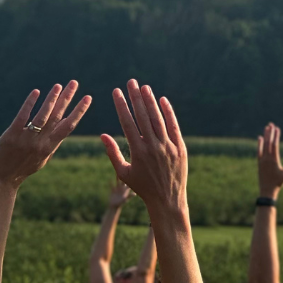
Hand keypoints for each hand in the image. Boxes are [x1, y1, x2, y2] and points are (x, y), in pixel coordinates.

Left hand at [0, 82, 91, 189]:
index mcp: (49, 148)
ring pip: (43, 115)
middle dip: (67, 98)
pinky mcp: (12, 135)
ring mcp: (27, 139)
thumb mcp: (40, 161)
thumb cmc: (20, 170)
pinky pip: (23, 116)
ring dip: (52, 99)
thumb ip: (50, 146)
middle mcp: (41, 143)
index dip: (79, 111)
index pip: (68, 126)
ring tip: (58, 85)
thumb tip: (60, 133)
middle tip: (74, 83)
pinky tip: (36, 92)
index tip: (87, 98)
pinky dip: (30, 103)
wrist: (0, 180)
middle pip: (58, 117)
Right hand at [102, 79, 186, 215]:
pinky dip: (168, 112)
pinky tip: (162, 100)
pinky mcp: (180, 148)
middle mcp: (153, 146)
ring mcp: (168, 146)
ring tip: (144, 87)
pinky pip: (173, 126)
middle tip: (130, 82)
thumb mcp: (123, 173)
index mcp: (138, 152)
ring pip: (158, 118)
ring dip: (151, 101)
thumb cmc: (143, 188)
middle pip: (143, 116)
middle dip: (135, 97)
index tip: (116, 92)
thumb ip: (112, 153)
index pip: (127, 122)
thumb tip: (102, 135)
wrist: (167, 200)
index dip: (121, 105)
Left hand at [256, 123, 282, 197]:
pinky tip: (260, 138)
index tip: (277, 128)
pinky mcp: (259, 163)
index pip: (274, 145)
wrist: (266, 190)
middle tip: (271, 124)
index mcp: (274, 160)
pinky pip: (258, 151)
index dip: (276, 136)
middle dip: (270, 133)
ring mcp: (262, 160)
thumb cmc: (278, 183)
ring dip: (265, 136)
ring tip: (266, 127)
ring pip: (263, 146)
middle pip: (268, 143)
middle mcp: (266, 159)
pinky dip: (259, 144)